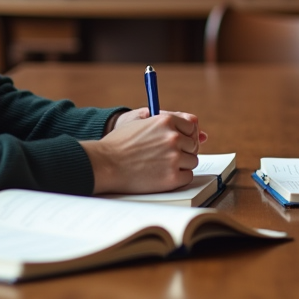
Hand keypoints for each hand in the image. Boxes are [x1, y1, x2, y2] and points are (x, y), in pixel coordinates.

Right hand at [82, 110, 204, 193]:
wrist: (105, 164)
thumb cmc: (119, 144)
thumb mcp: (142, 122)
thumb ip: (165, 123)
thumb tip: (193, 127)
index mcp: (166, 121)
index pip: (191, 126)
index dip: (185, 135)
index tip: (179, 142)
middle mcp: (173, 137)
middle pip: (193, 145)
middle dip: (183, 150)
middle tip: (167, 157)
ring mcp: (174, 157)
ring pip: (192, 161)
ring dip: (181, 164)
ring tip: (163, 166)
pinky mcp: (172, 177)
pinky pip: (187, 177)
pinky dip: (179, 178)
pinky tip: (164, 175)